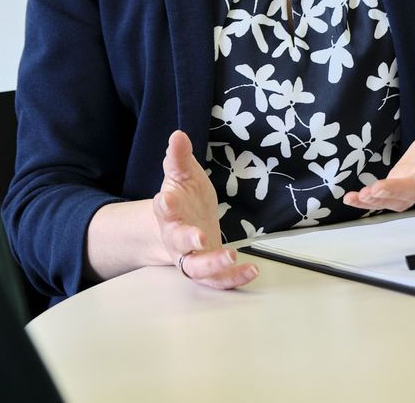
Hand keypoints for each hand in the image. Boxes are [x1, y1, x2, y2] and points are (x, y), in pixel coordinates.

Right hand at [153, 130, 257, 289]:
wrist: (181, 226)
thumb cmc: (183, 198)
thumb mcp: (182, 174)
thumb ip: (179, 156)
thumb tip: (178, 135)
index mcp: (169, 212)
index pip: (163, 208)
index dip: (165, 204)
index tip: (167, 198)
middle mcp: (176, 237)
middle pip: (177, 241)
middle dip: (187, 239)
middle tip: (199, 237)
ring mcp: (190, 256)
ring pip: (196, 267)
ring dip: (212, 264)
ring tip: (230, 256)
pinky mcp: (207, 269)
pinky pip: (217, 279)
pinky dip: (233, 278)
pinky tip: (250, 270)